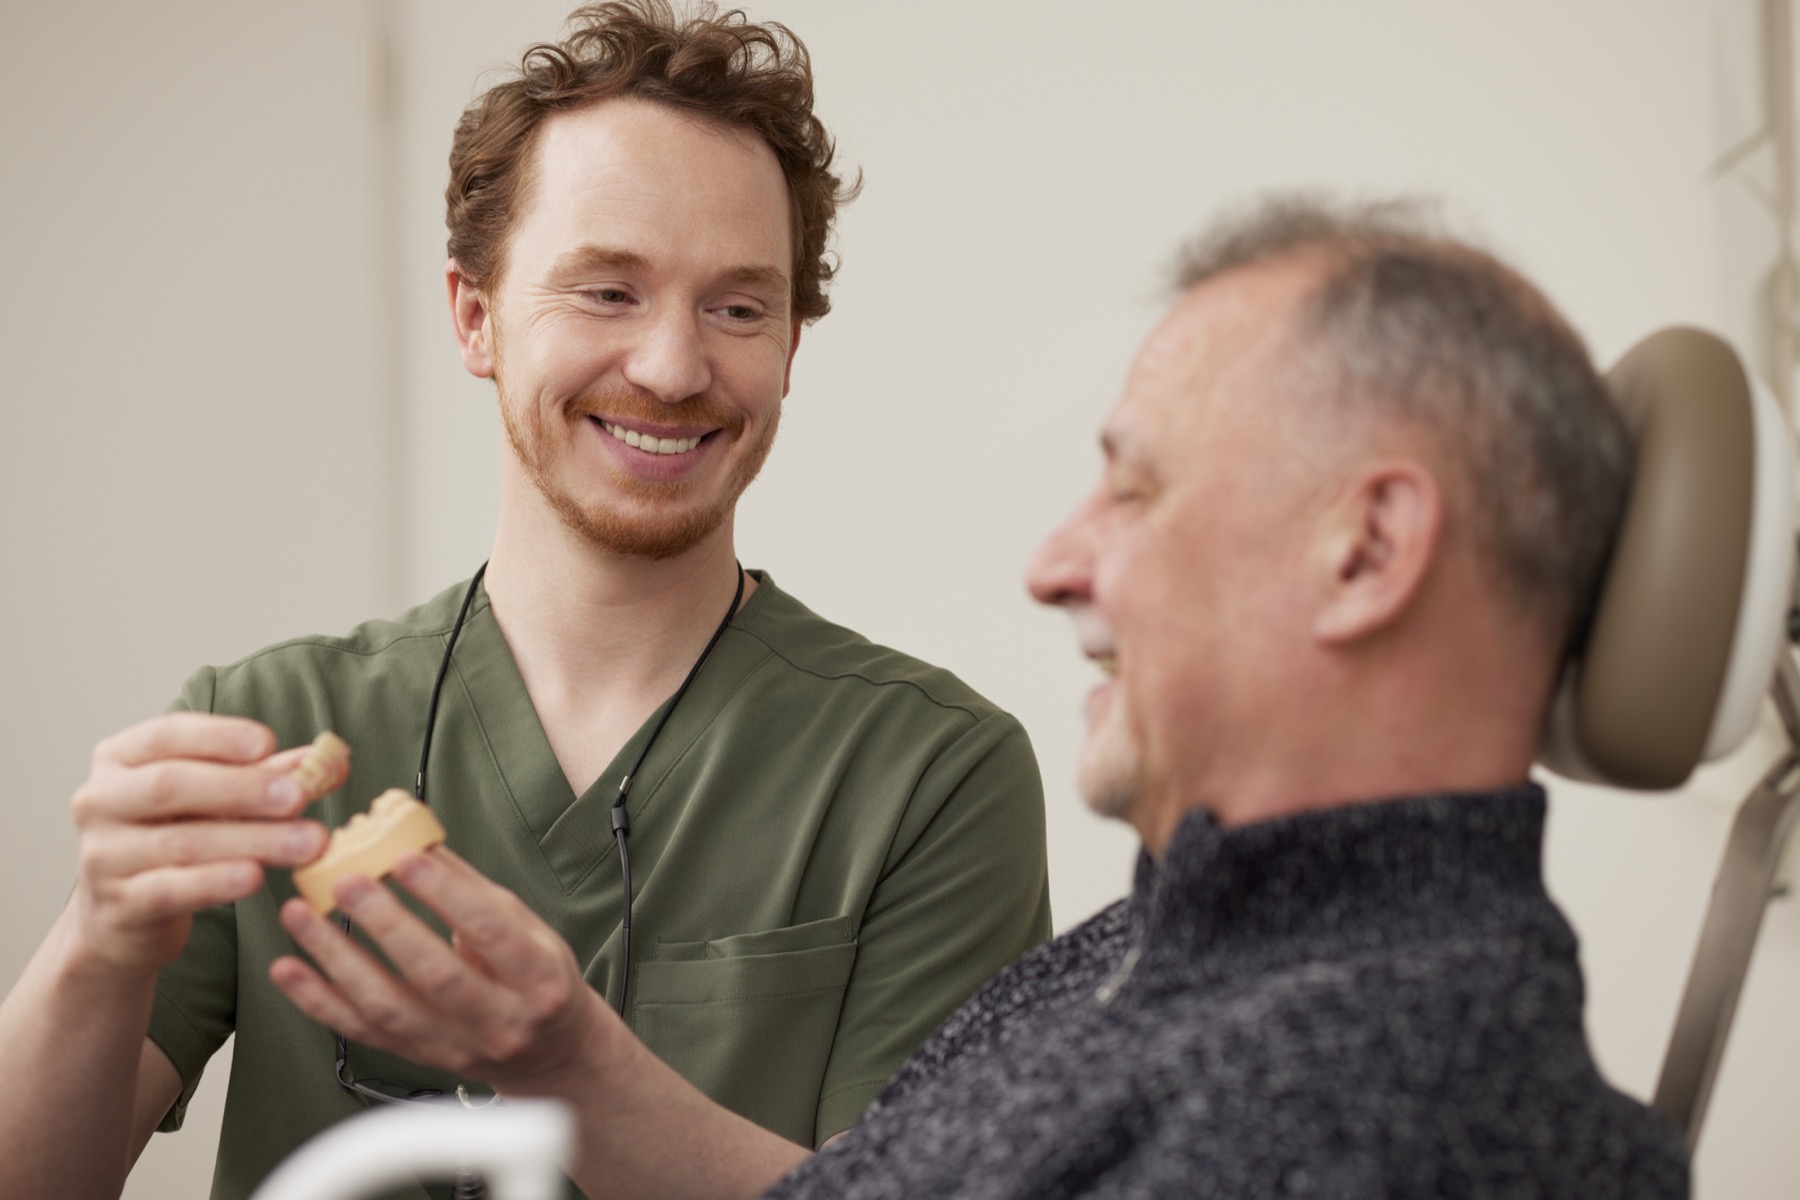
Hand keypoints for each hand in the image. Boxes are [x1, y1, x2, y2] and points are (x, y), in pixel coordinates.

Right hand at [70, 713, 329, 978]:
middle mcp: (101, 800)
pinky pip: (170, 889)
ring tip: (307, 843)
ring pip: (182, 842)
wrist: (124, 916)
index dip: (218, 736)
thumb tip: (331, 758)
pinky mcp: (117, 904)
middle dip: (241, 789)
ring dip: (252, 841)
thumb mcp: (216, 799)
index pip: (167, 735)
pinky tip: (255, 877)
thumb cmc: (175, 837)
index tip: (267, 743)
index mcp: (121, 758)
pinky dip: (215, 883)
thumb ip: (268, 775)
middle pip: (172, 785)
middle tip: (297, 797)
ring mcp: (102, 854)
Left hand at [269, 848, 617, 1093]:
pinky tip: (288, 969)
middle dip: (385, 924)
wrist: (549, 1053)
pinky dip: (317, 1000)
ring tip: (302, 914)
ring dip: (337, 959)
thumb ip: (472, 889)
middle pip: (435, 975)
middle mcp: (500, 1021)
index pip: (490, 932)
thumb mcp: (528, 928)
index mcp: (539, 979)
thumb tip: (418, 839)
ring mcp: (455, 1048)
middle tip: (345, 881)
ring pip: (388, 1008)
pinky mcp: (418, 1059)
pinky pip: (359, 1032)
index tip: (404, 857)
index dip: (445, 894)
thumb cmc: (539, 979)